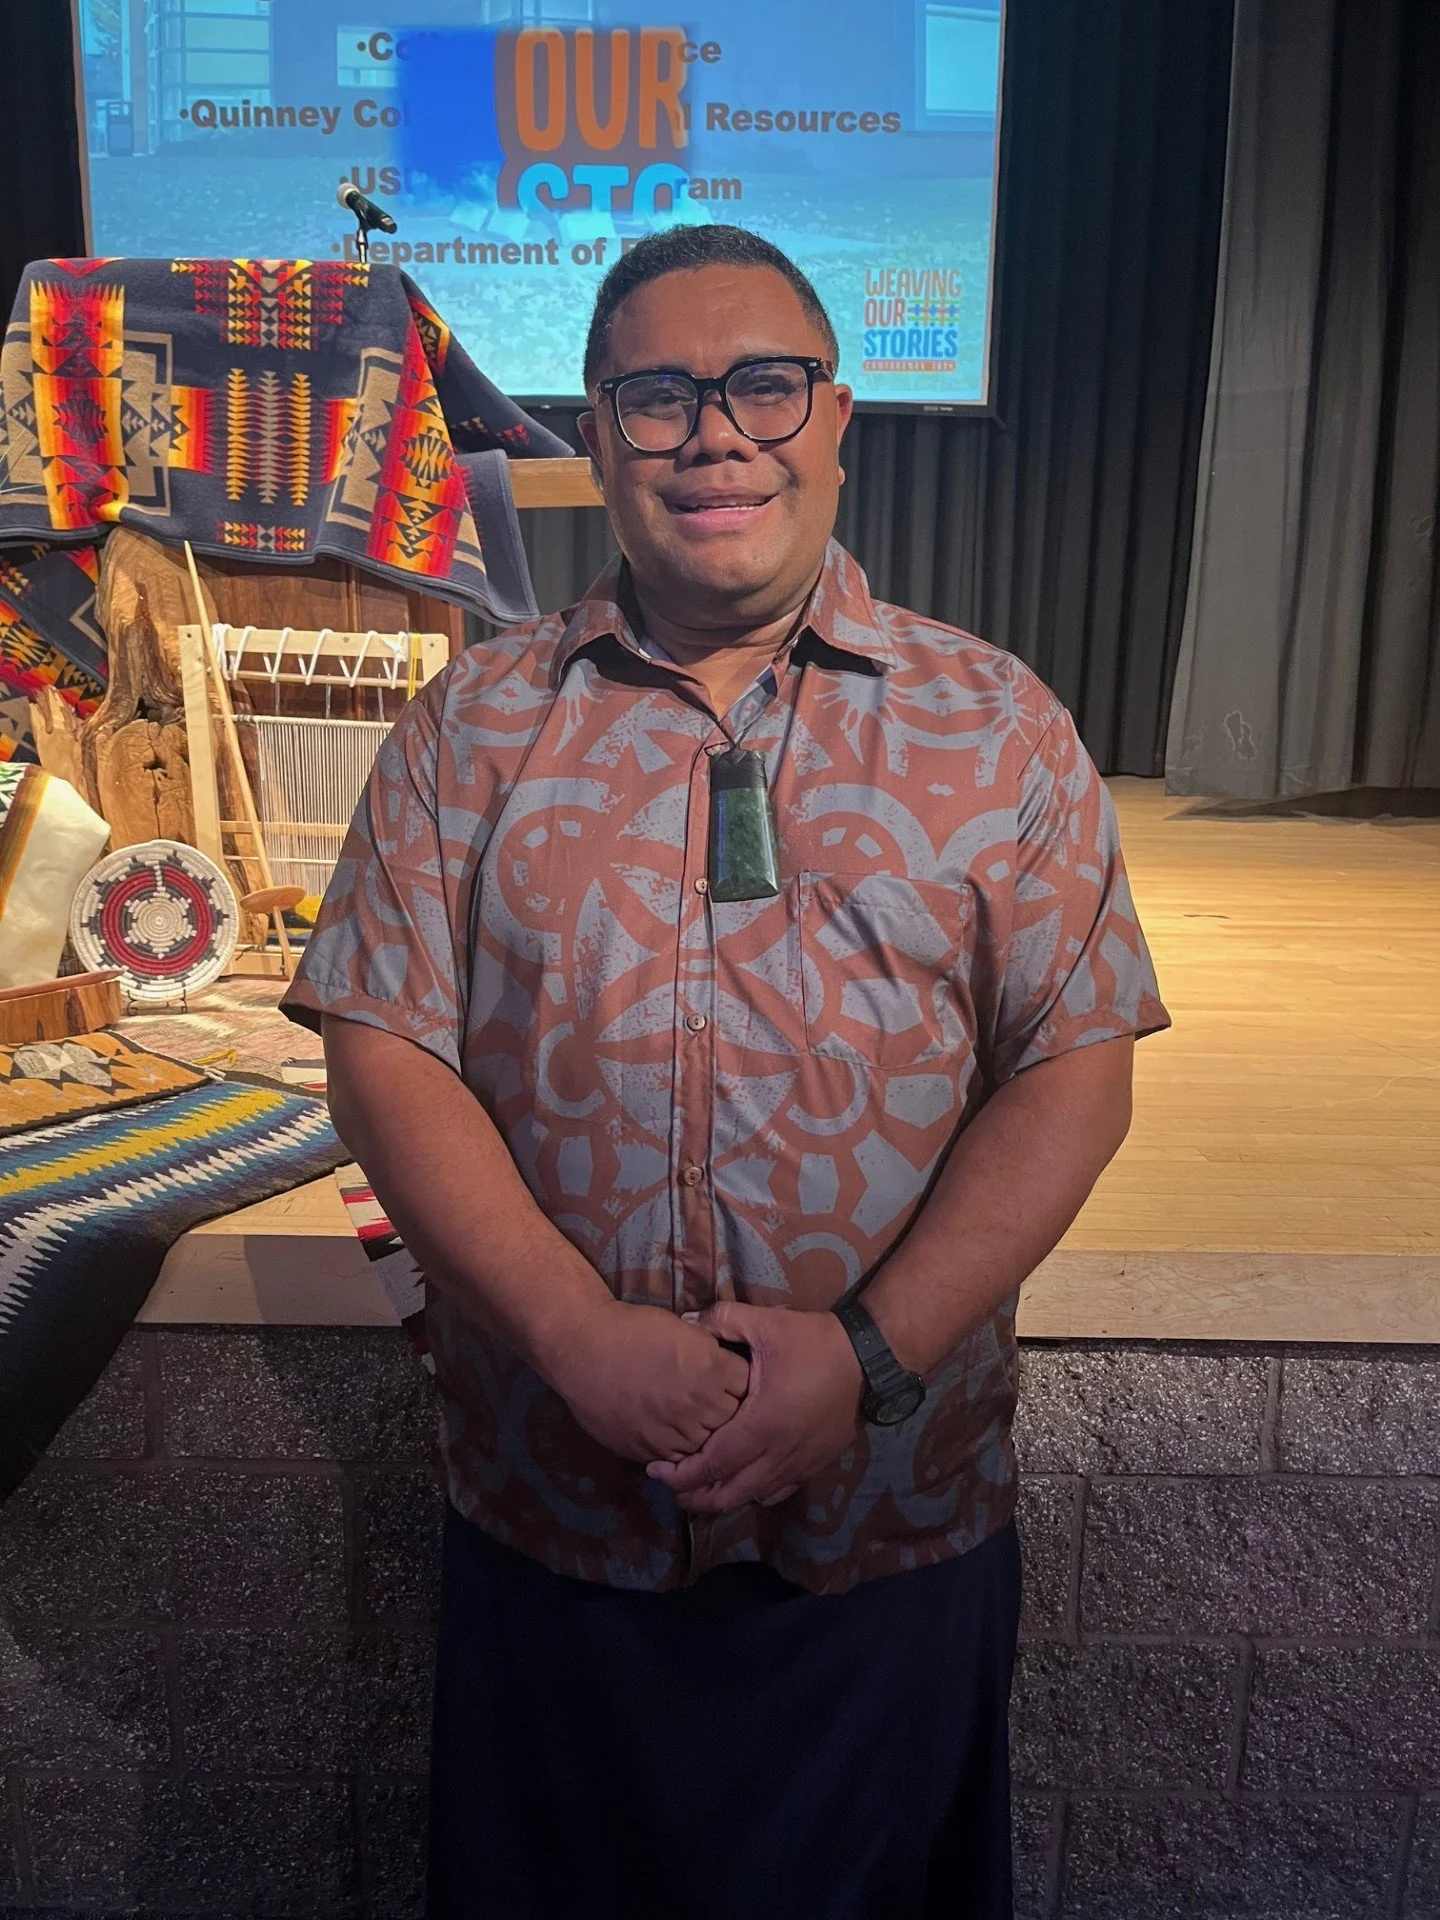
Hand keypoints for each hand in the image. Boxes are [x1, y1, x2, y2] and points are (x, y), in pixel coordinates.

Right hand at [545, 1299, 749, 1465]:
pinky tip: (676, 1434)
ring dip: (707, 1435)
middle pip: (734, 1420)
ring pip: (709, 1446)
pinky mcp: (651, 1450)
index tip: (734, 1380)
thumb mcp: (684, 1330)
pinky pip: (680, 1460)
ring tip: (697, 1421)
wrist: (583, 1349)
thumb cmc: (633, 1330)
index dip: (742, 1382)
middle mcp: (698, 1404)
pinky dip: (682, 1450)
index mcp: (710, 1369)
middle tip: (718, 1403)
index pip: (748, 1386)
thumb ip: (710, 1352)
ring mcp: (674, 1431)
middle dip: (729, 1412)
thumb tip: (728, 1364)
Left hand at [646, 1302, 863, 1513]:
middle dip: (695, 1496)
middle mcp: (779, 1455)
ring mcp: (799, 1465)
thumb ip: (723, 1320)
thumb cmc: (815, 1343)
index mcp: (761, 1425)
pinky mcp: (814, 1466)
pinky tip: (741, 1480)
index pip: (712, 1465)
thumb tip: (687, 1321)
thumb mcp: (767, 1324)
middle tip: (672, 1486)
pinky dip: (752, 1494)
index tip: (656, 1470)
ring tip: (700, 1486)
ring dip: (722, 1497)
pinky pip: (776, 1493)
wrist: (870, 1360)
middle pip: (728, 1495)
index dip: (680, 1475)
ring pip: (752, 1499)